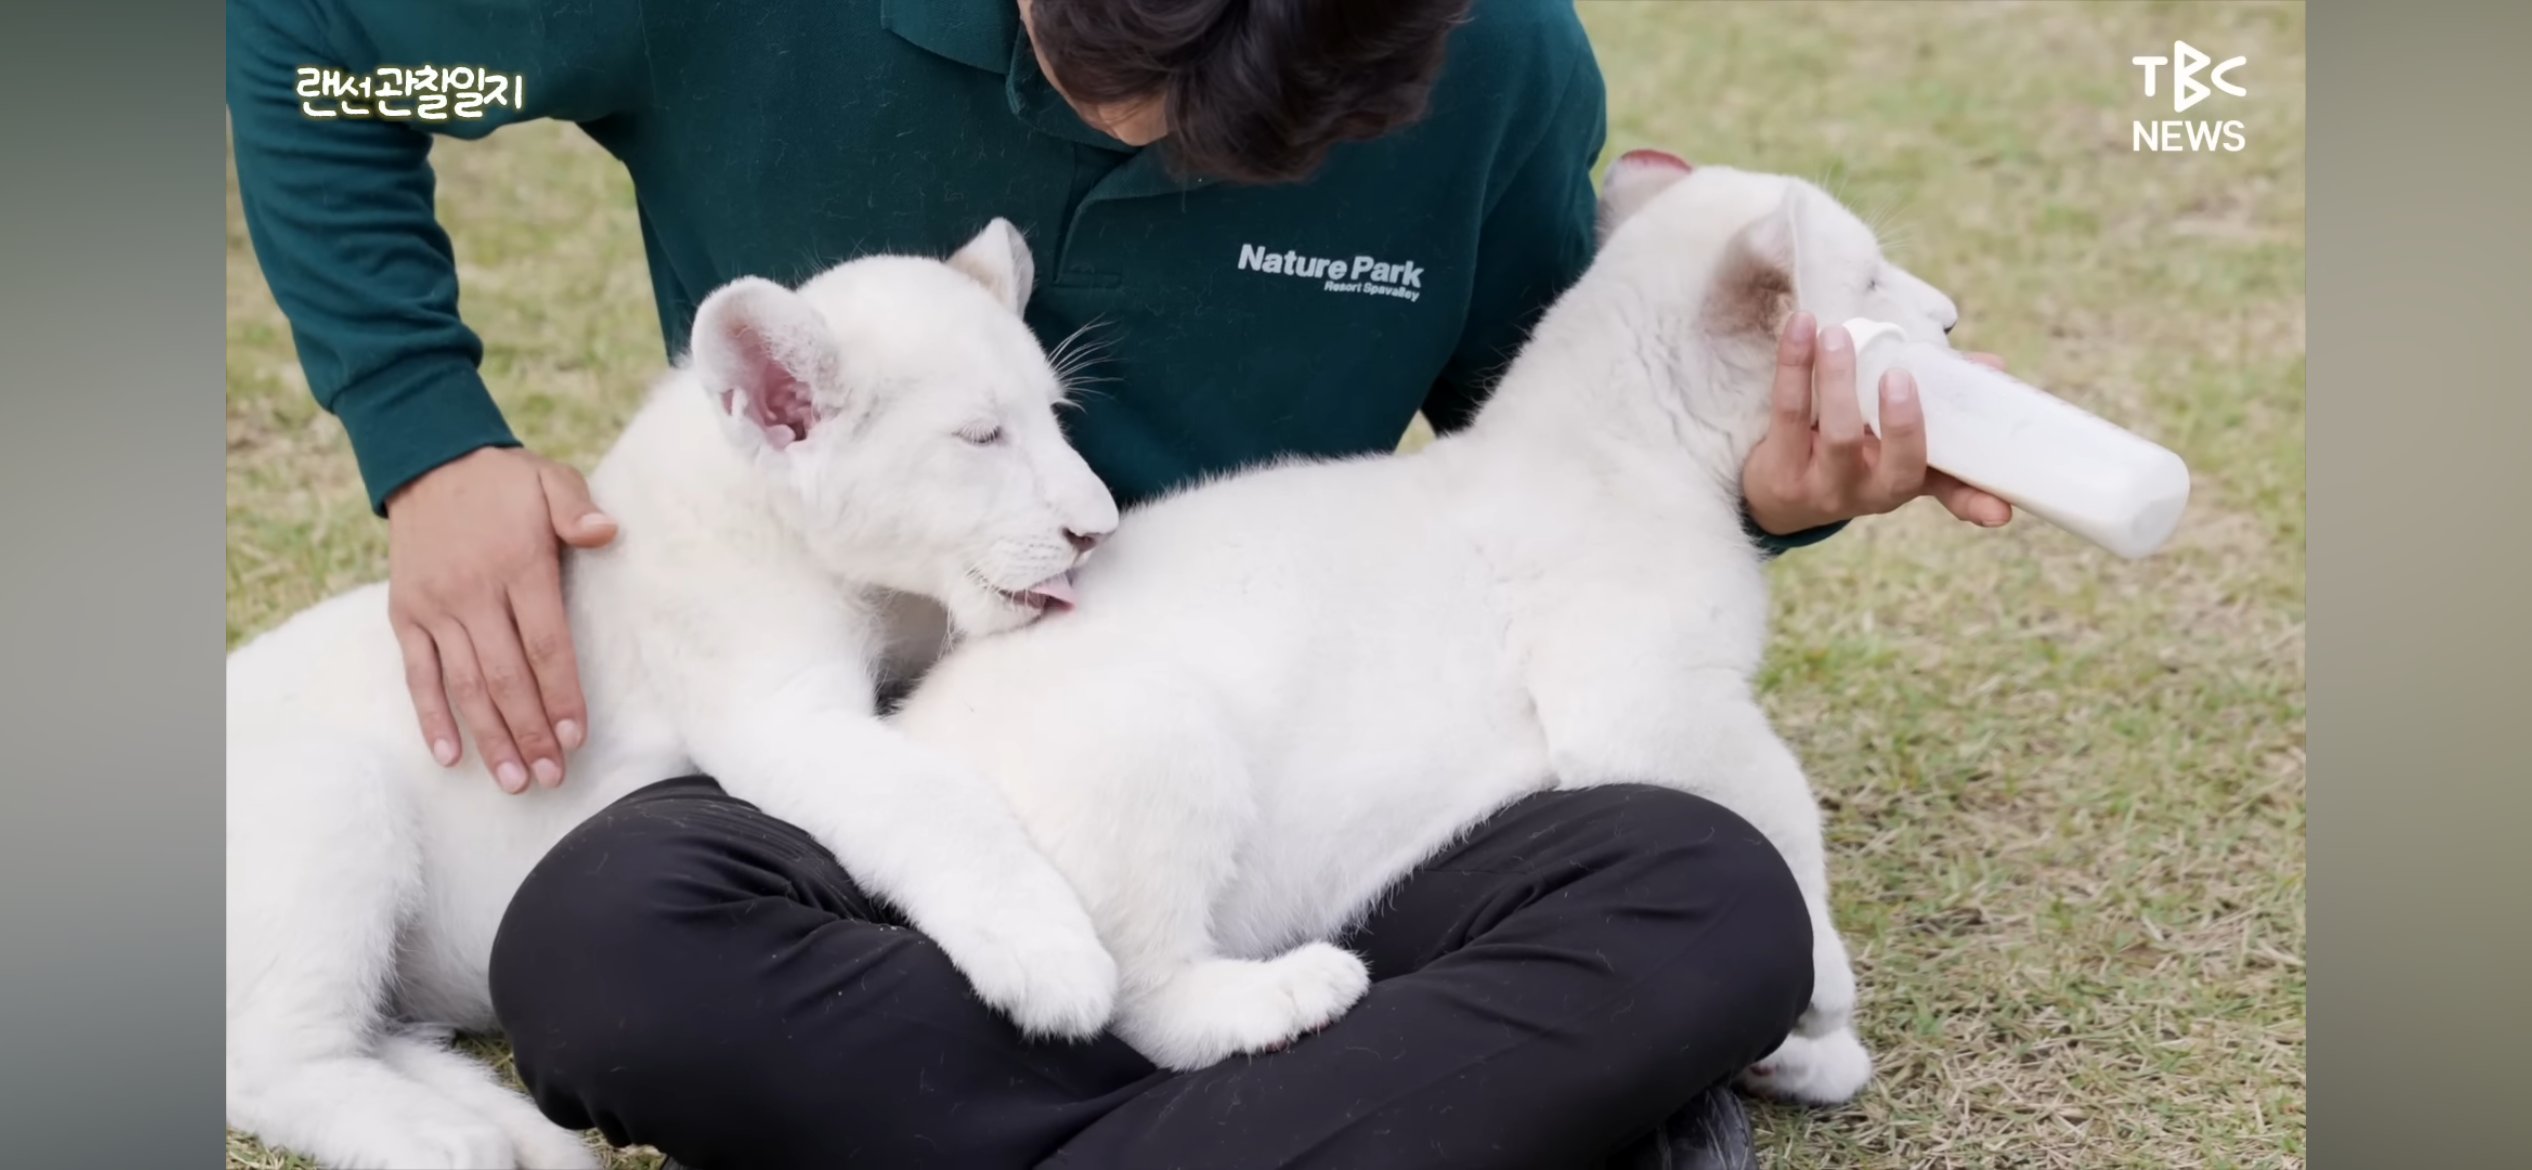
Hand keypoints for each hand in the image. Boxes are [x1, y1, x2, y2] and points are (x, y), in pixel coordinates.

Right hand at [386, 447, 616, 791]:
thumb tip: (607, 532)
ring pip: (464, 685)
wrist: (428, 462)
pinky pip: (418, 674)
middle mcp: (473, 592)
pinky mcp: (405, 615)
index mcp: (517, 565)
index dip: (561, 694)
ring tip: (515, 780)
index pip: (546, 643)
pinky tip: (450, 756)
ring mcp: (435, 607)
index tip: (576, 737)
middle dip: (531, 732)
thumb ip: (578, 508)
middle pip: (505, 676)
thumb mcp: (549, 479)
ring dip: (490, 737)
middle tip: (553, 777)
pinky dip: (431, 717)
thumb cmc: (505, 481)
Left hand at [1742, 311, 2015, 535]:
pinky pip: (1790, 411)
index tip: (2001, 511)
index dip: (1976, 502)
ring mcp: (1824, 486)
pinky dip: (1794, 365)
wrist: (1775, 494)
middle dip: (1901, 423)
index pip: (1950, 492)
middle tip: (1898, 374)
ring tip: (1837, 334)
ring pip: (1839, 435)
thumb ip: (1941, 404)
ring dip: (1838, 380)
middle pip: (1896, 465)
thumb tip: (1992, 366)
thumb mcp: (1894, 440)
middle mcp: (1869, 493)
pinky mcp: (1779, 469)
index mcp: (1905, 481)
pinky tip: (1800, 327)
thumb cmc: (1851, 452)